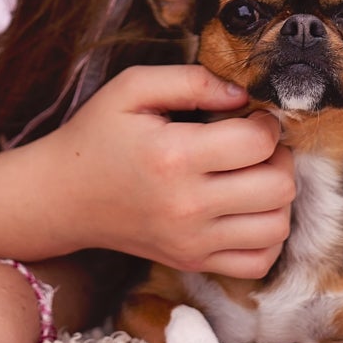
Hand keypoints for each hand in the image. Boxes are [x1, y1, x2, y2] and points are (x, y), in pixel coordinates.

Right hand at [47, 64, 293, 276]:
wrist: (63, 197)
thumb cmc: (98, 135)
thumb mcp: (132, 87)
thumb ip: (191, 80)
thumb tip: (242, 94)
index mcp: (174, 156)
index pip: (258, 142)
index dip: (266, 121)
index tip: (250, 114)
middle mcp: (188, 207)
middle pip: (278, 187)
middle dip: (279, 157)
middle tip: (256, 143)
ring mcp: (192, 242)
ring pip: (277, 226)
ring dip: (277, 196)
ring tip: (253, 174)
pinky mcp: (192, 263)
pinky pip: (259, 262)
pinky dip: (266, 235)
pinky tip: (248, 209)